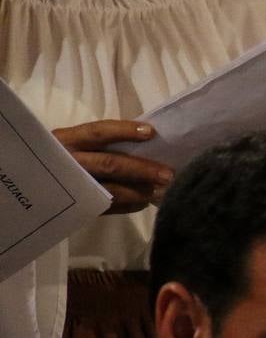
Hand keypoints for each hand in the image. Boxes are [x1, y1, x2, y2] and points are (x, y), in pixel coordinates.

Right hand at [54, 120, 173, 213]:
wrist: (24, 184)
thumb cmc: (60, 156)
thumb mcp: (72, 142)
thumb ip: (101, 142)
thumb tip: (146, 140)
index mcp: (67, 140)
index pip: (99, 132)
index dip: (125, 131)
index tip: (151, 132)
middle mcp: (69, 162)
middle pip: (110, 164)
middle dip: (143, 169)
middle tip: (169, 174)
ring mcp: (73, 187)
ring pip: (111, 189)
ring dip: (140, 190)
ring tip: (162, 190)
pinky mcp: (77, 206)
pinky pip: (108, 207)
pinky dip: (130, 205)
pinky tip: (144, 202)